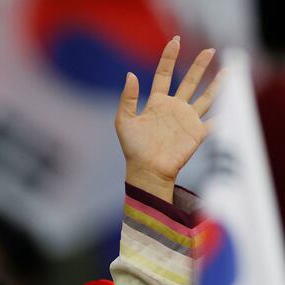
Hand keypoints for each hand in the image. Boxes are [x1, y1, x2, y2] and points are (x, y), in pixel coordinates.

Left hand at [116, 37, 222, 201]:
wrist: (146, 170)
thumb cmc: (133, 148)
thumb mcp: (124, 121)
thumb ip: (128, 98)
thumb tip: (130, 74)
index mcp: (156, 103)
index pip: (164, 75)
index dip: (169, 58)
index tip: (175, 41)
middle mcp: (174, 108)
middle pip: (189, 81)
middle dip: (199, 65)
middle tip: (208, 50)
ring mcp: (187, 120)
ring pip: (206, 97)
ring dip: (217, 84)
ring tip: (228, 70)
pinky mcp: (197, 133)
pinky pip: (214, 122)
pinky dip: (224, 114)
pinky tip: (231, 105)